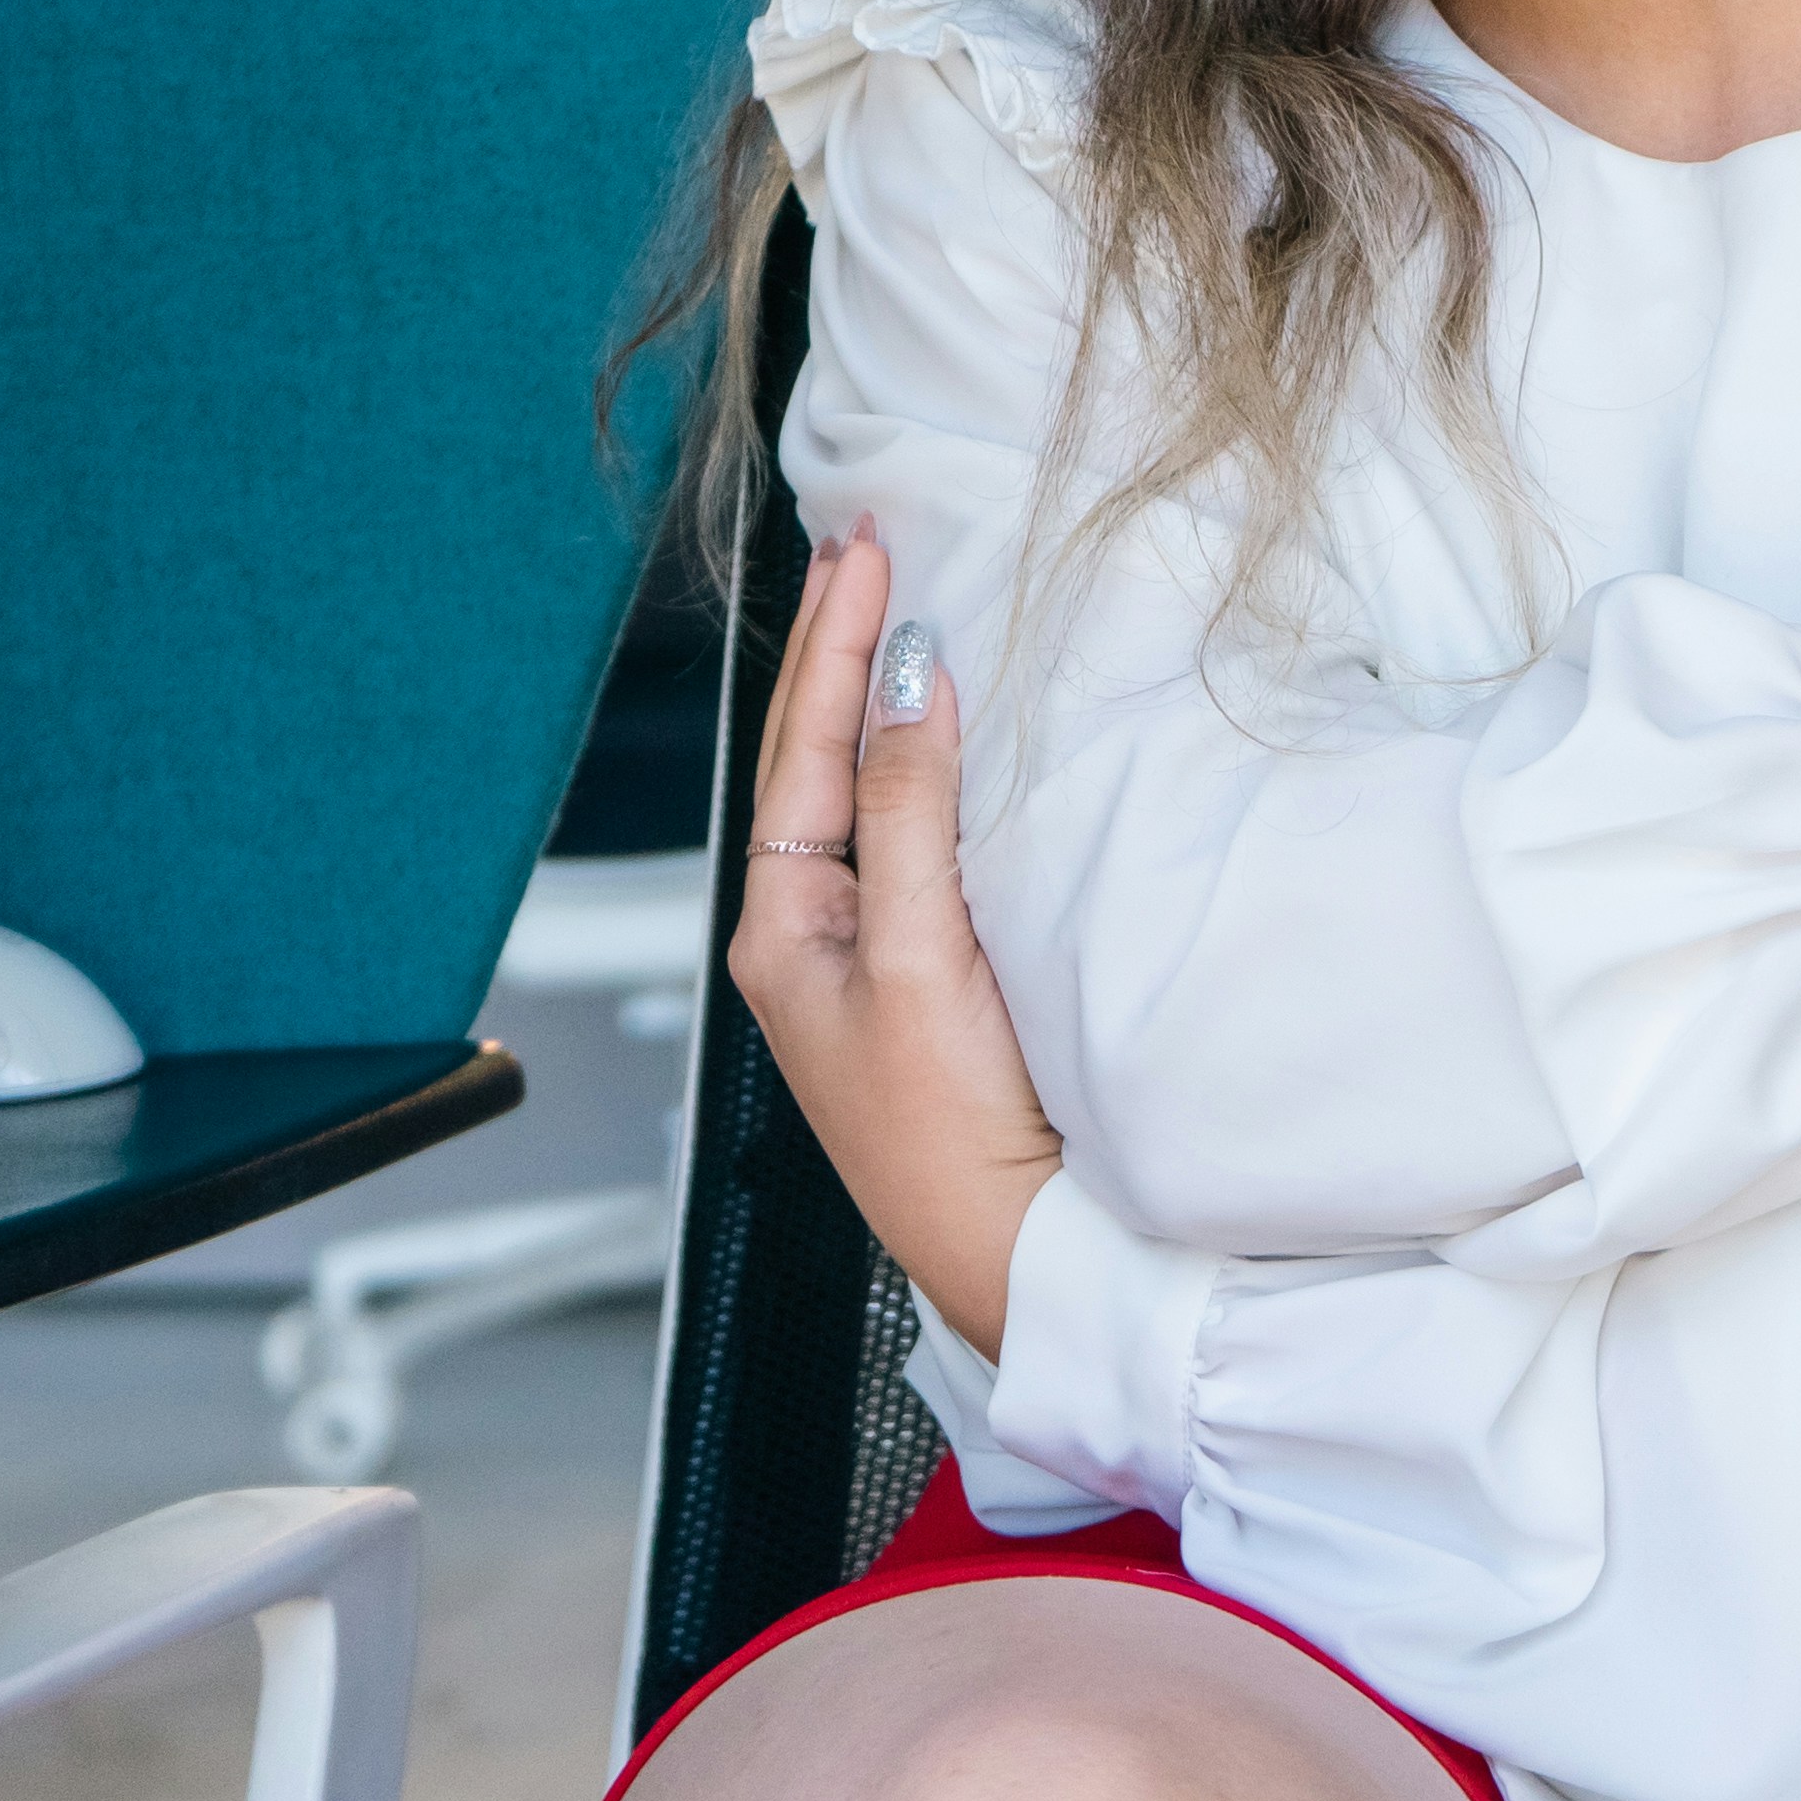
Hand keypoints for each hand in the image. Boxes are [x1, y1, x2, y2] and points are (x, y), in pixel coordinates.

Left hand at [724, 524, 1060, 1357]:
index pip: (801, 747)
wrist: (1020, 1255)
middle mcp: (818, 935)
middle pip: (820, 759)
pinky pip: (921, 840)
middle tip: (867, 546)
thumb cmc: (947, 1137)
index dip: (836, 642)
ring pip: (868, 795)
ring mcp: (877, 956)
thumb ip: (908, 811)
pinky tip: (952, 731)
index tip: (867, 551)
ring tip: (895, 609)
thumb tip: (906, 679)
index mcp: (781, 931)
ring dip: (883, 701)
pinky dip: (930, 768)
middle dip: (843, 651)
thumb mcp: (917, 958)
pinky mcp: (941, 975)